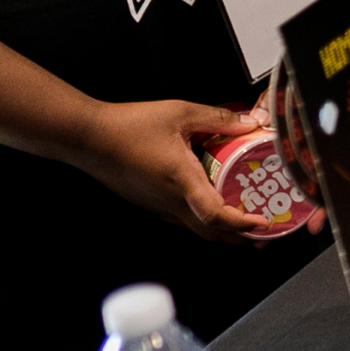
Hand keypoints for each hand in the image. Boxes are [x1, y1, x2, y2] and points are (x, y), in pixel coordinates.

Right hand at [71, 101, 271, 241]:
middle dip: (240, 237)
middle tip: (263, 231)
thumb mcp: (181, 113)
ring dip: (222, 231)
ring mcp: (157, 206)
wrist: (86, 137)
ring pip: (195, 229)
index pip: (216, 215)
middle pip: (210, 233)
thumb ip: (219, 118)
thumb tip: (251, 123)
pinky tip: (212, 204)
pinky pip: (181, 219)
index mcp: (182, 180)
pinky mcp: (148, 204)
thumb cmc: (128, 125)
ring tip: (245, 222)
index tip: (264, 223)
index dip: (243, 224)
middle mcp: (169, 201)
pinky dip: (202, 219)